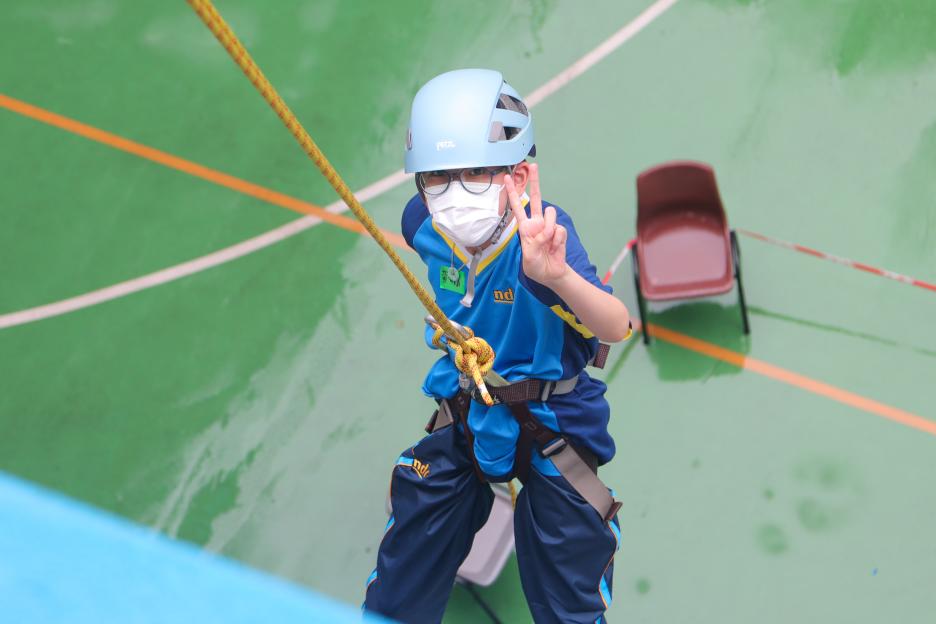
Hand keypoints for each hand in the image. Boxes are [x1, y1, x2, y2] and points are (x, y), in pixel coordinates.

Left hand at [505, 163, 567, 285]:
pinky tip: (554, 247)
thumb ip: (535, 243)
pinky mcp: (559, 232)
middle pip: (536, 198)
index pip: (517, 207)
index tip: (507, 178)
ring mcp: (549, 226)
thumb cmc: (535, 266)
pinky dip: (557, 240)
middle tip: (534, 166)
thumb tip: (546, 231)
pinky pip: (559, 229)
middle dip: (535, 181)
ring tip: (547, 244)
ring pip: (550, 215)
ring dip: (548, 230)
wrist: (551, 274)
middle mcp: (537, 223)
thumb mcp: (529, 258)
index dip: (512, 192)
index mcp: (525, 228)